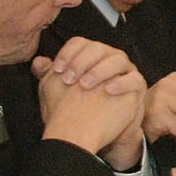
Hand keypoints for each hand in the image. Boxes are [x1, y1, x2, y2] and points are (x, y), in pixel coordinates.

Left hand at [31, 38, 146, 167]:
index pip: (80, 43)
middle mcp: (107, 60)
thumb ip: (48, 75)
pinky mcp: (137, 87)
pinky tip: (108, 90)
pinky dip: (122, 83)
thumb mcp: (57, 91)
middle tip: (69, 78)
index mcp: (89, 57)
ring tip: (86, 85)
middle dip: (81, 62)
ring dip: (99, 70)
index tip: (57, 69)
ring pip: (118, 59)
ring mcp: (124, 72)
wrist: (92, 132)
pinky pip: (135, 79)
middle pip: (98, 48)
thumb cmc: (77, 110)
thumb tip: (39, 62)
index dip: (67, 53)